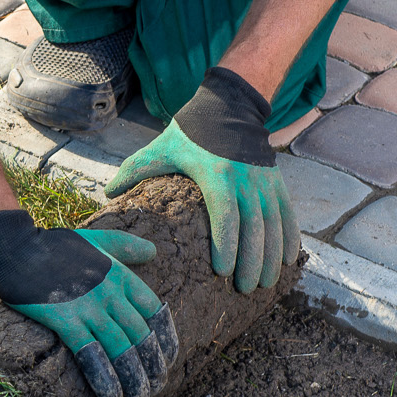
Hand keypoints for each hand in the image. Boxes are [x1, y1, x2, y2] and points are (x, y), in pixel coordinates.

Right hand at [0, 209, 180, 396]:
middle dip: (152, 368)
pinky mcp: (64, 320)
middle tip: (155, 390)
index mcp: (121, 275)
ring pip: (121, 350)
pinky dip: (105, 380)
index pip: (155, 312)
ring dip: (134, 381)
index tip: (166, 362)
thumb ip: (126, 246)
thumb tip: (153, 251)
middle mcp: (110, 293)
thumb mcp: (96, 239)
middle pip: (141, 337)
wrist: (15, 248)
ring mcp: (88, 307)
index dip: (164, 340)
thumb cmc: (53, 245)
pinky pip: (91, 355)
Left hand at [106, 67, 299, 293]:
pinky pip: (288, 214)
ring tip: (264, 283)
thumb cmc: (190, 132)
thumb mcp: (160, 148)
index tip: (223, 272)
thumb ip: (134, 170)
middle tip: (243, 289)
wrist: (230, 107)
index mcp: (217, 174)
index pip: (225, 215)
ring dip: (271, 256)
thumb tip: (107, 194)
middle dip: (251, 261)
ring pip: (274, 225)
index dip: (227, 245)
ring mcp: (264, 182)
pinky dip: (289, 238)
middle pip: (254, 228)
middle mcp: (246, 180)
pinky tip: (287, 261)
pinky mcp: (276, 182)